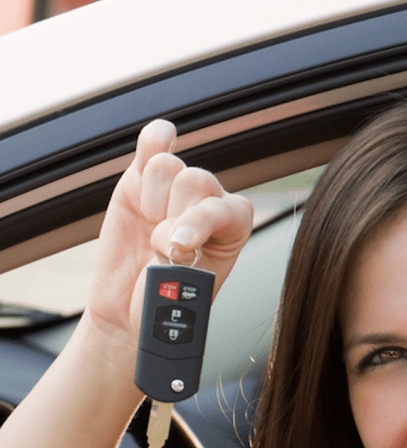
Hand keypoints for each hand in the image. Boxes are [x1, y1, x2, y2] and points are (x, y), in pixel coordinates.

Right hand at [87, 119, 253, 352]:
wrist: (131, 308)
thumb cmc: (168, 301)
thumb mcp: (184, 288)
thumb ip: (184, 261)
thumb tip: (174, 239)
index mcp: (235, 226)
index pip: (225, 207)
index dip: (199, 223)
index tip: (178, 248)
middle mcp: (209, 201)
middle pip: (196, 181)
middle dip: (173, 218)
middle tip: (162, 247)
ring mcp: (175, 188)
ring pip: (168, 167)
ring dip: (153, 201)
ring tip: (149, 227)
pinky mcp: (141, 178)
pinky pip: (155, 139)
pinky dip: (154, 140)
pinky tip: (148, 164)